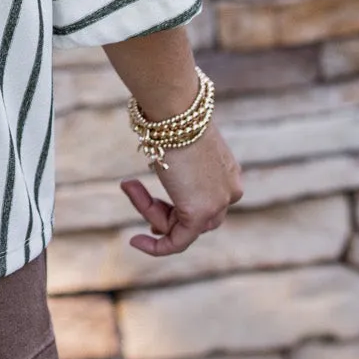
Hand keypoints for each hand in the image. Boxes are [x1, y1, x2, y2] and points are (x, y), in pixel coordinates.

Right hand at [120, 124, 243, 256]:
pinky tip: (135, 241)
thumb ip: (181, 165)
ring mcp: (218, 204)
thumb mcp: (180, 143)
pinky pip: (177, 242)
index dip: (178, 208)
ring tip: (128, 185)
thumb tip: (166, 169)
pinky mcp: (201, 214)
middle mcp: (230, 191)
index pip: (207, 201)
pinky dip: (156, 246)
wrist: (175, 112)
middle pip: (195, 218)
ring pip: (182, 228)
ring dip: (150, 212)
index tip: (154, 204)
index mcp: (229, 173)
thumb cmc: (173, 117)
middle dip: (164, 214)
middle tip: (138, 197)